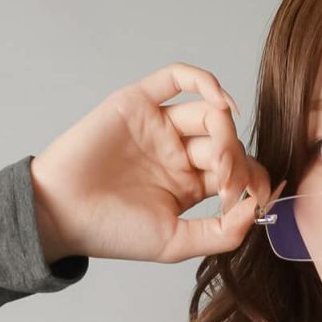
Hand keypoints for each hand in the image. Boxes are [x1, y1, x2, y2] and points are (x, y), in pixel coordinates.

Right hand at [28, 61, 286, 265]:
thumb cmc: (115, 233)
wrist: (63, 215)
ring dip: (227, 134)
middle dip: (238, 164)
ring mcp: (160, 126)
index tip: (258, 199)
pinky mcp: (139, 102)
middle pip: (228, 143)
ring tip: (221, 162)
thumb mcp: (178, 243)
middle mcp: (179, 152)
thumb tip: (257, 207)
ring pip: (210, 114)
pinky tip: (222, 104)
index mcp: (192, 184)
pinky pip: (177, 78)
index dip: (254, 183)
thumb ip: (223, 232)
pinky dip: (205, 81)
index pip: (239, 173)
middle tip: (228, 187)